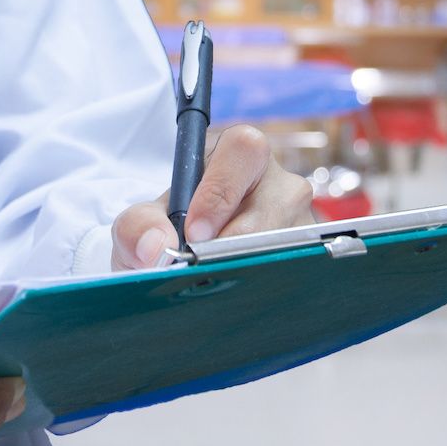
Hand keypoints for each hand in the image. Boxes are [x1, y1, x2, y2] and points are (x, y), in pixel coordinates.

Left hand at [111, 125, 313, 269]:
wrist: (183, 264)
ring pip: (292, 238)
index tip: (194, 231)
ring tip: (222, 283)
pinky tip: (241, 295)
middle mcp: (277, 181)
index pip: (244, 150)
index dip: (221, 190)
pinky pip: (298, 268)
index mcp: (237, 154)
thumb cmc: (169, 231)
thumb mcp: (143, 226)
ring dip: (253, 265)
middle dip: (242, 236)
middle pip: (281, 197)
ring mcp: (300, 218)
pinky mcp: (309, 253)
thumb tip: (156, 246)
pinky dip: (266, 285)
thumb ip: (137, 226)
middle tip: (208, 262)